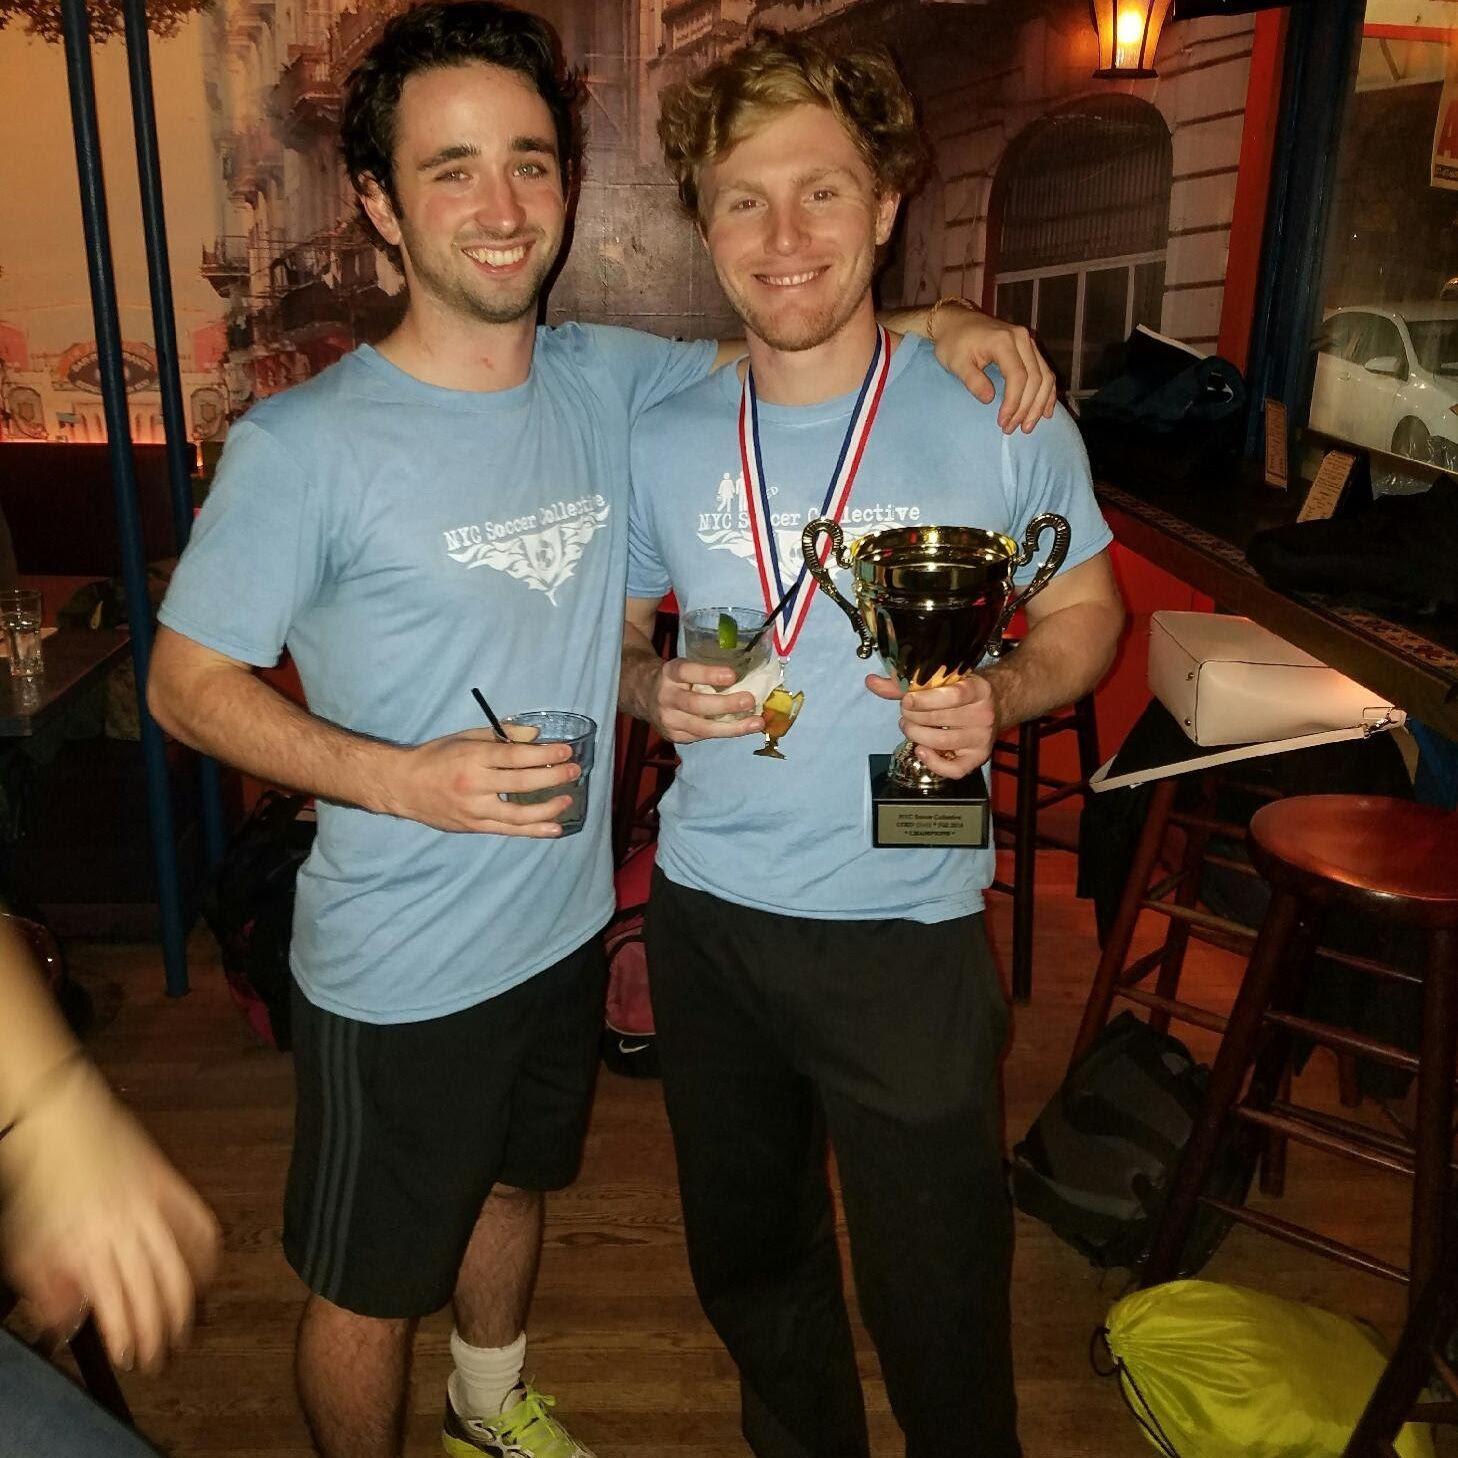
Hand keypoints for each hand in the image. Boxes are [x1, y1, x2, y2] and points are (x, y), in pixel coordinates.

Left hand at [0, 1063, 220, 1372]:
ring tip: (188, 1327)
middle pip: (156, 1294)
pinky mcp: (170, 1183)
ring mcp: (153, 1205)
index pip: (119, 1308)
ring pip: (182, 1266)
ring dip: (188, 1304)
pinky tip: (204, 1273)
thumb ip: (46, 1286)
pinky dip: (208, 1253)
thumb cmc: (36, 1176)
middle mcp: (125, 1230)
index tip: (133, 1359)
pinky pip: (200, 1225)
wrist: (60, 1115)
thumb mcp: (23, 1241)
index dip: (131, 1339)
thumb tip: (68, 1322)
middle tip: (163, 1356)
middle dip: (163, 1332)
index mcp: (86, 1247)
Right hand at [390, 725, 580, 833]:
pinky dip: (533, 830)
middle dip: (553, 776)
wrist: (403, 786)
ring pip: (519, 813)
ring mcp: (474, 809)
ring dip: (548, 808)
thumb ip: (502, 735)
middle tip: (574, 771)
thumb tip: (536, 736)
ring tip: (568, 799)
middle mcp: (475, 784)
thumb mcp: (466, 737)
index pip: (516, 756)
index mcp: (473, 757)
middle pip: (523, 782)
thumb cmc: (437, 757)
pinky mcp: (474, 826)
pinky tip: (554, 828)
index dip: (545, 754)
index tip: (566, 751)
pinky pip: (509, 830)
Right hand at [649, 657, 763, 744]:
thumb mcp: (684, 667)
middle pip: (695, 704)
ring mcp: (668, 720)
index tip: (732, 675)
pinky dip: (725, 733)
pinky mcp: (674, 736)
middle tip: (750, 700)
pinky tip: (744, 729)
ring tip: (756, 723)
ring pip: (702, 727)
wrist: (643, 695)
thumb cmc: (676, 679)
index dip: (708, 674)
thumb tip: (748, 673)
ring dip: (732, 727)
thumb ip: (706, 672)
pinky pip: (703, 736)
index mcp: (669, 673)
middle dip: (725, 705)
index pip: (687, 672)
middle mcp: (666, 697)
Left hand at [865, 672, 997, 779]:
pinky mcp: (979, 758)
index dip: (924, 699)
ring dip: (917, 735)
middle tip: (905, 713)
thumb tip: (872, 682)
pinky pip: (954, 769)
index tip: (906, 700)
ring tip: (909, 727)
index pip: (953, 695)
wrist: (996, 704)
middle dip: (913, 717)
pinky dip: (933, 763)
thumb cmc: (962, 691)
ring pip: (941, 742)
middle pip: (940, 720)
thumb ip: (905, 684)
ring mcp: (982, 738)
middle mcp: (984, 715)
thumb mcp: (940, 681)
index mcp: (978, 689)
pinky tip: (921, 750)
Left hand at [929, 303, 1057, 434]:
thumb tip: (989, 399)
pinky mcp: (1029, 347)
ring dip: (1039, 404)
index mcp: (1003, 341)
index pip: (1017, 376)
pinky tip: (1045, 411)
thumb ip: (972, 380)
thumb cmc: (953, 343)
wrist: (955, 321)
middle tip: (1013, 429)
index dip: (1013, 403)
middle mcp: (1021, 338)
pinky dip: (1047, 392)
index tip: (1003, 422)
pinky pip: (1045, 371)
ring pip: (1045, 376)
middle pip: (1035, 378)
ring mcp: (1028, 342)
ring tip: (1028, 426)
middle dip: (1026, 408)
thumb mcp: (956, 363)